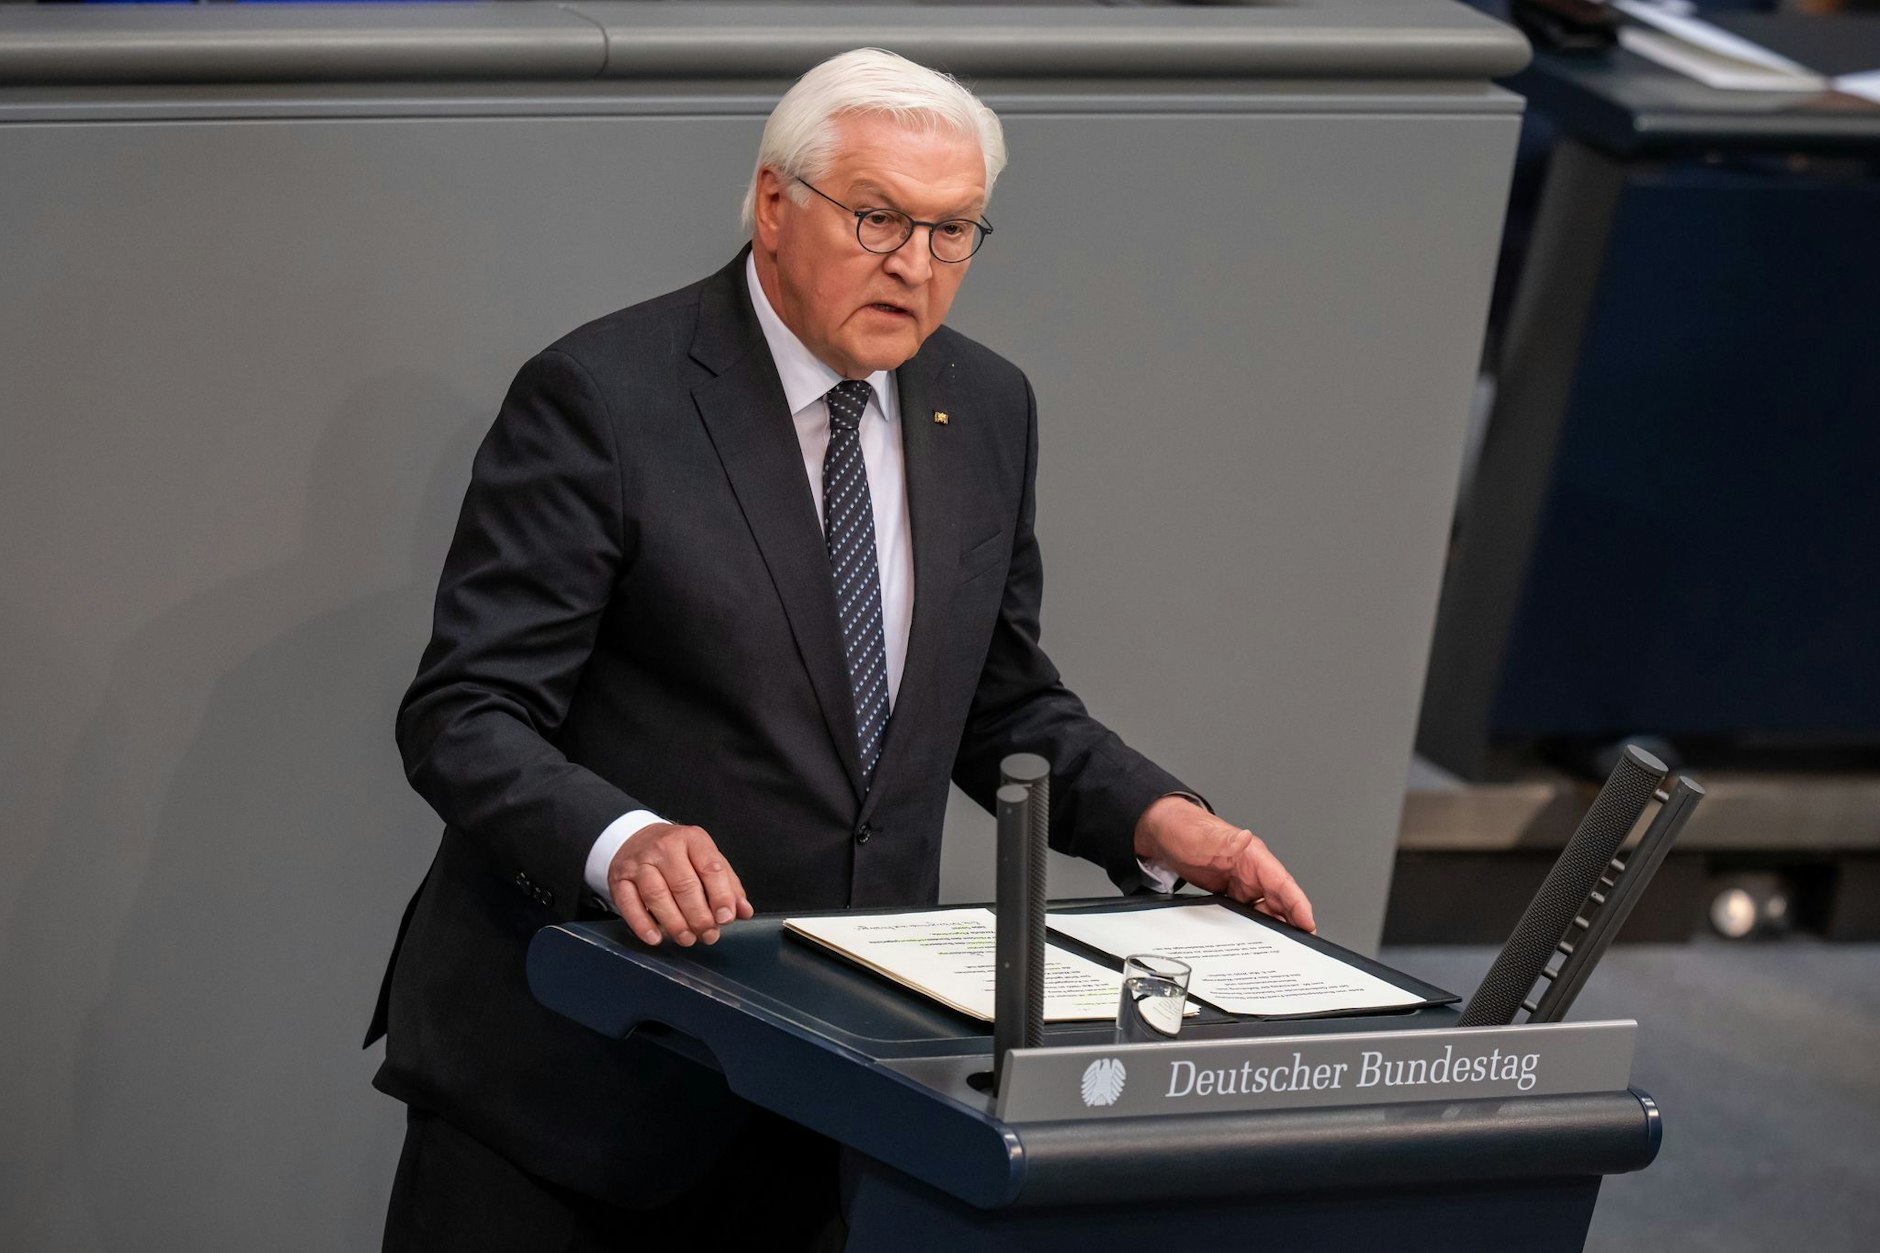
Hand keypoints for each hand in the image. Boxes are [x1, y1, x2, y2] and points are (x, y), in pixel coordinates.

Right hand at [607, 823, 753, 945]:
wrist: (634, 838)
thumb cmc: (678, 854)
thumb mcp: (705, 859)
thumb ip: (727, 884)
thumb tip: (744, 911)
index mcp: (692, 839)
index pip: (710, 868)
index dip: (721, 896)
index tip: (726, 918)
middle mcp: (665, 848)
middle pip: (684, 885)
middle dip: (699, 916)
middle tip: (709, 935)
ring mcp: (639, 863)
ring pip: (657, 896)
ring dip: (675, 923)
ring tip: (688, 939)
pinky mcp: (619, 879)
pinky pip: (629, 904)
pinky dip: (643, 924)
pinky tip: (656, 938)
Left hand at [1132, 796, 1315, 932]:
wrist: (1162, 832)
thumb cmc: (1184, 828)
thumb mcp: (1204, 836)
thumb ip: (1226, 840)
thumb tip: (1246, 837)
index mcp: (1253, 856)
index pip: (1283, 882)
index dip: (1298, 904)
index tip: (1308, 924)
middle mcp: (1252, 870)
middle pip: (1279, 899)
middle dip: (1292, 921)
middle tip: (1301, 947)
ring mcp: (1241, 881)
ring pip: (1265, 908)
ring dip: (1274, 926)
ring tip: (1281, 949)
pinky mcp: (1229, 891)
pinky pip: (1247, 910)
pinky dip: (1254, 925)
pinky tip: (1254, 940)